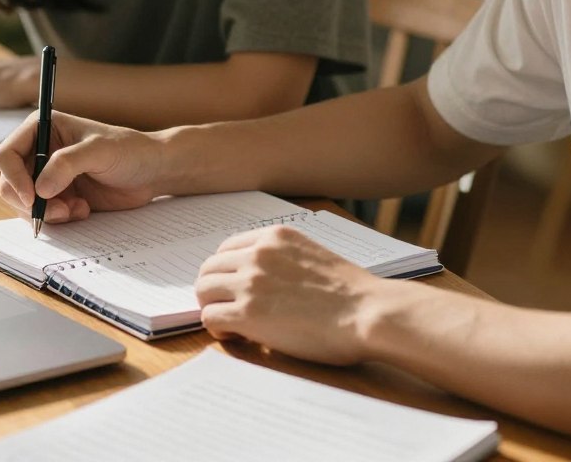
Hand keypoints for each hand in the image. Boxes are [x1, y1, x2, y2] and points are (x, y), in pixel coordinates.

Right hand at [0, 111, 168, 222]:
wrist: (151, 172)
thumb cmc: (129, 150)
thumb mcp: (99, 150)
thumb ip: (67, 164)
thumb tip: (39, 188)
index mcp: (42, 128)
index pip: (7, 154)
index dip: (13, 178)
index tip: (33, 198)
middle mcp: (38, 151)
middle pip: (9, 183)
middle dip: (30, 202)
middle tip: (58, 211)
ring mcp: (46, 176)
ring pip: (24, 203)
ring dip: (46, 213)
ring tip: (76, 209)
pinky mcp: (57, 196)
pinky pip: (42, 214)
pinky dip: (58, 218)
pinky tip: (82, 210)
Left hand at [195, 225, 383, 364]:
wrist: (367, 312)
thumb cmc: (352, 292)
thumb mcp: (312, 256)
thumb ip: (282, 260)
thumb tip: (262, 281)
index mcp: (274, 236)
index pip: (227, 248)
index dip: (227, 271)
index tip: (235, 288)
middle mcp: (257, 253)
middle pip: (209, 267)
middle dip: (214, 289)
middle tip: (229, 308)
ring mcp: (250, 282)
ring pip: (203, 290)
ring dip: (213, 306)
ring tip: (233, 323)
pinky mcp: (247, 313)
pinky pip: (209, 316)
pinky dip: (217, 327)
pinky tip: (237, 335)